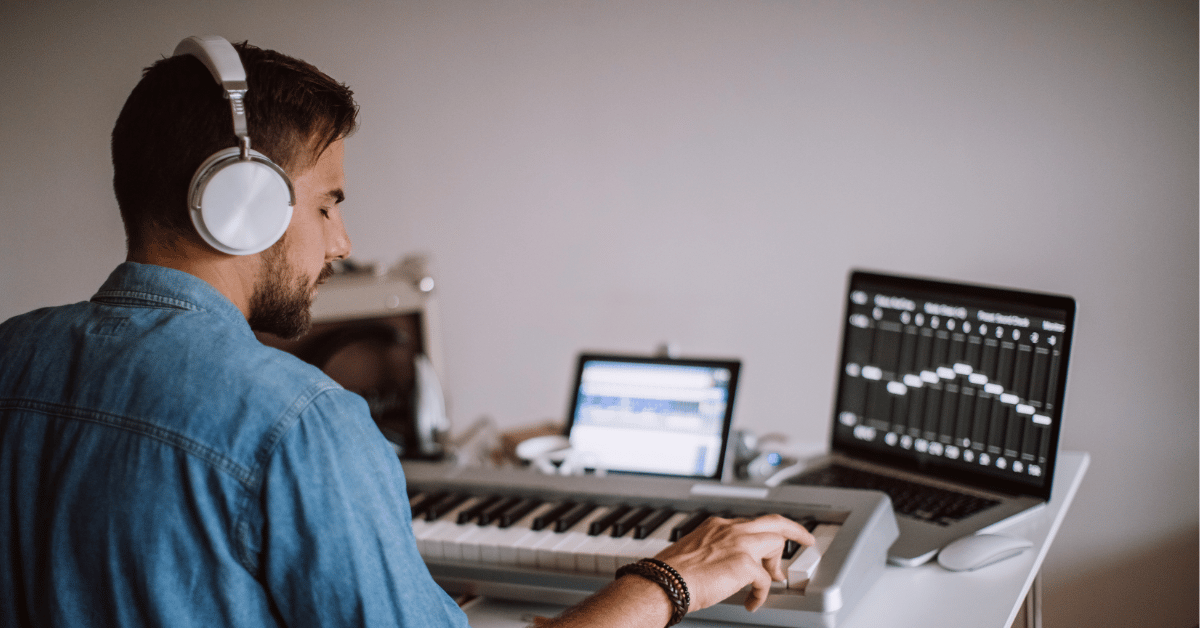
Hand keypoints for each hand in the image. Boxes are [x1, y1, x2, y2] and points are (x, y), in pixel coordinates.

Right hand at [652, 514, 814, 612]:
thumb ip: (714, 553)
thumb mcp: (694, 553)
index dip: (763, 536)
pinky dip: (761, 594)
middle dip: (794, 530)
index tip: (771, 543)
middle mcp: (731, 529)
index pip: (750, 524)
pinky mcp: (745, 564)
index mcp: (717, 526)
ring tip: (772, 581)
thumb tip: (726, 569)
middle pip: (774, 521)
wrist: (664, 582)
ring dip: (776, 565)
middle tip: (805, 540)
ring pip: (776, 542)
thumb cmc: (671, 573)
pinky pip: (766, 579)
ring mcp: (739, 544)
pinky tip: (752, 603)